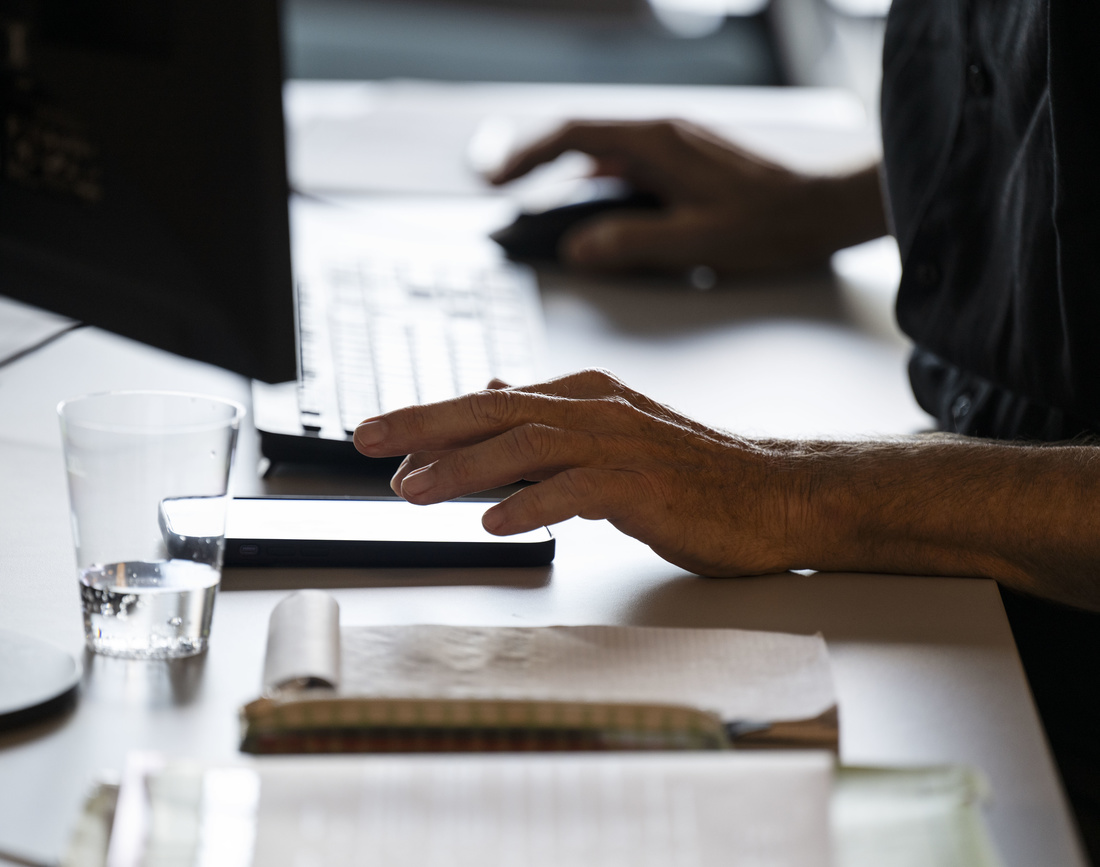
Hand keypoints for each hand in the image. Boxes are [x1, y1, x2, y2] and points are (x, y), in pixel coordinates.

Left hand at [352, 369, 802, 576]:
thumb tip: (492, 390)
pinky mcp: (646, 485)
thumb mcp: (609, 436)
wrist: (775, 495)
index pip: (490, 401)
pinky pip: (578, 491)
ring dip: (464, 467)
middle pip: (495, 409)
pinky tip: (494, 522)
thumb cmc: (692, 473)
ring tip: (413, 491)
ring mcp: (622, 444)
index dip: (429, 419)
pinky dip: (532, 503)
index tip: (378, 438)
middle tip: (367, 441)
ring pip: (527, 445)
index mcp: (583, 395)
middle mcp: (596, 409)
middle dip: (424, 425)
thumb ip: (549, 417)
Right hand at [490, 120, 885, 273]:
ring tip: (536, 201)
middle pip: (581, 136)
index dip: (527, 156)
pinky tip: (591, 209)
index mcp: (658, 142)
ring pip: (603, 150)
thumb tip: (579, 248)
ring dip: (565, 172)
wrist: (828, 208)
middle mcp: (663, 134)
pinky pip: (626, 164)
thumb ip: (632, 243)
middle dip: (534, 159)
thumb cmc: (773, 223)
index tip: (497, 181)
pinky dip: (596, 182)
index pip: (574, 136)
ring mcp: (674, 145)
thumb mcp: (697, 242)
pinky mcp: (685, 162)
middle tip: (501, 188)